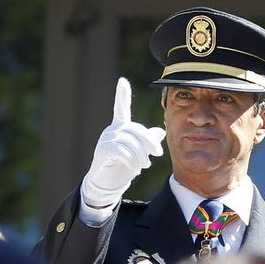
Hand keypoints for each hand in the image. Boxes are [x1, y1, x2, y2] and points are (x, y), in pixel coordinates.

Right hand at [80, 78, 166, 208]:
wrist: (109, 183)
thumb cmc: (124, 166)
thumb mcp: (139, 152)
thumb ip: (148, 141)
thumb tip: (160, 131)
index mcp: (121, 127)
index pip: (121, 108)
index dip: (122, 95)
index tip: (122, 80)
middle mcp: (112, 130)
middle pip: (137, 130)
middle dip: (150, 143)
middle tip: (158, 155)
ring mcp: (106, 139)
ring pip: (132, 142)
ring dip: (141, 156)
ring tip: (143, 165)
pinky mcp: (103, 149)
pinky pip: (123, 151)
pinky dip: (132, 161)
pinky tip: (134, 168)